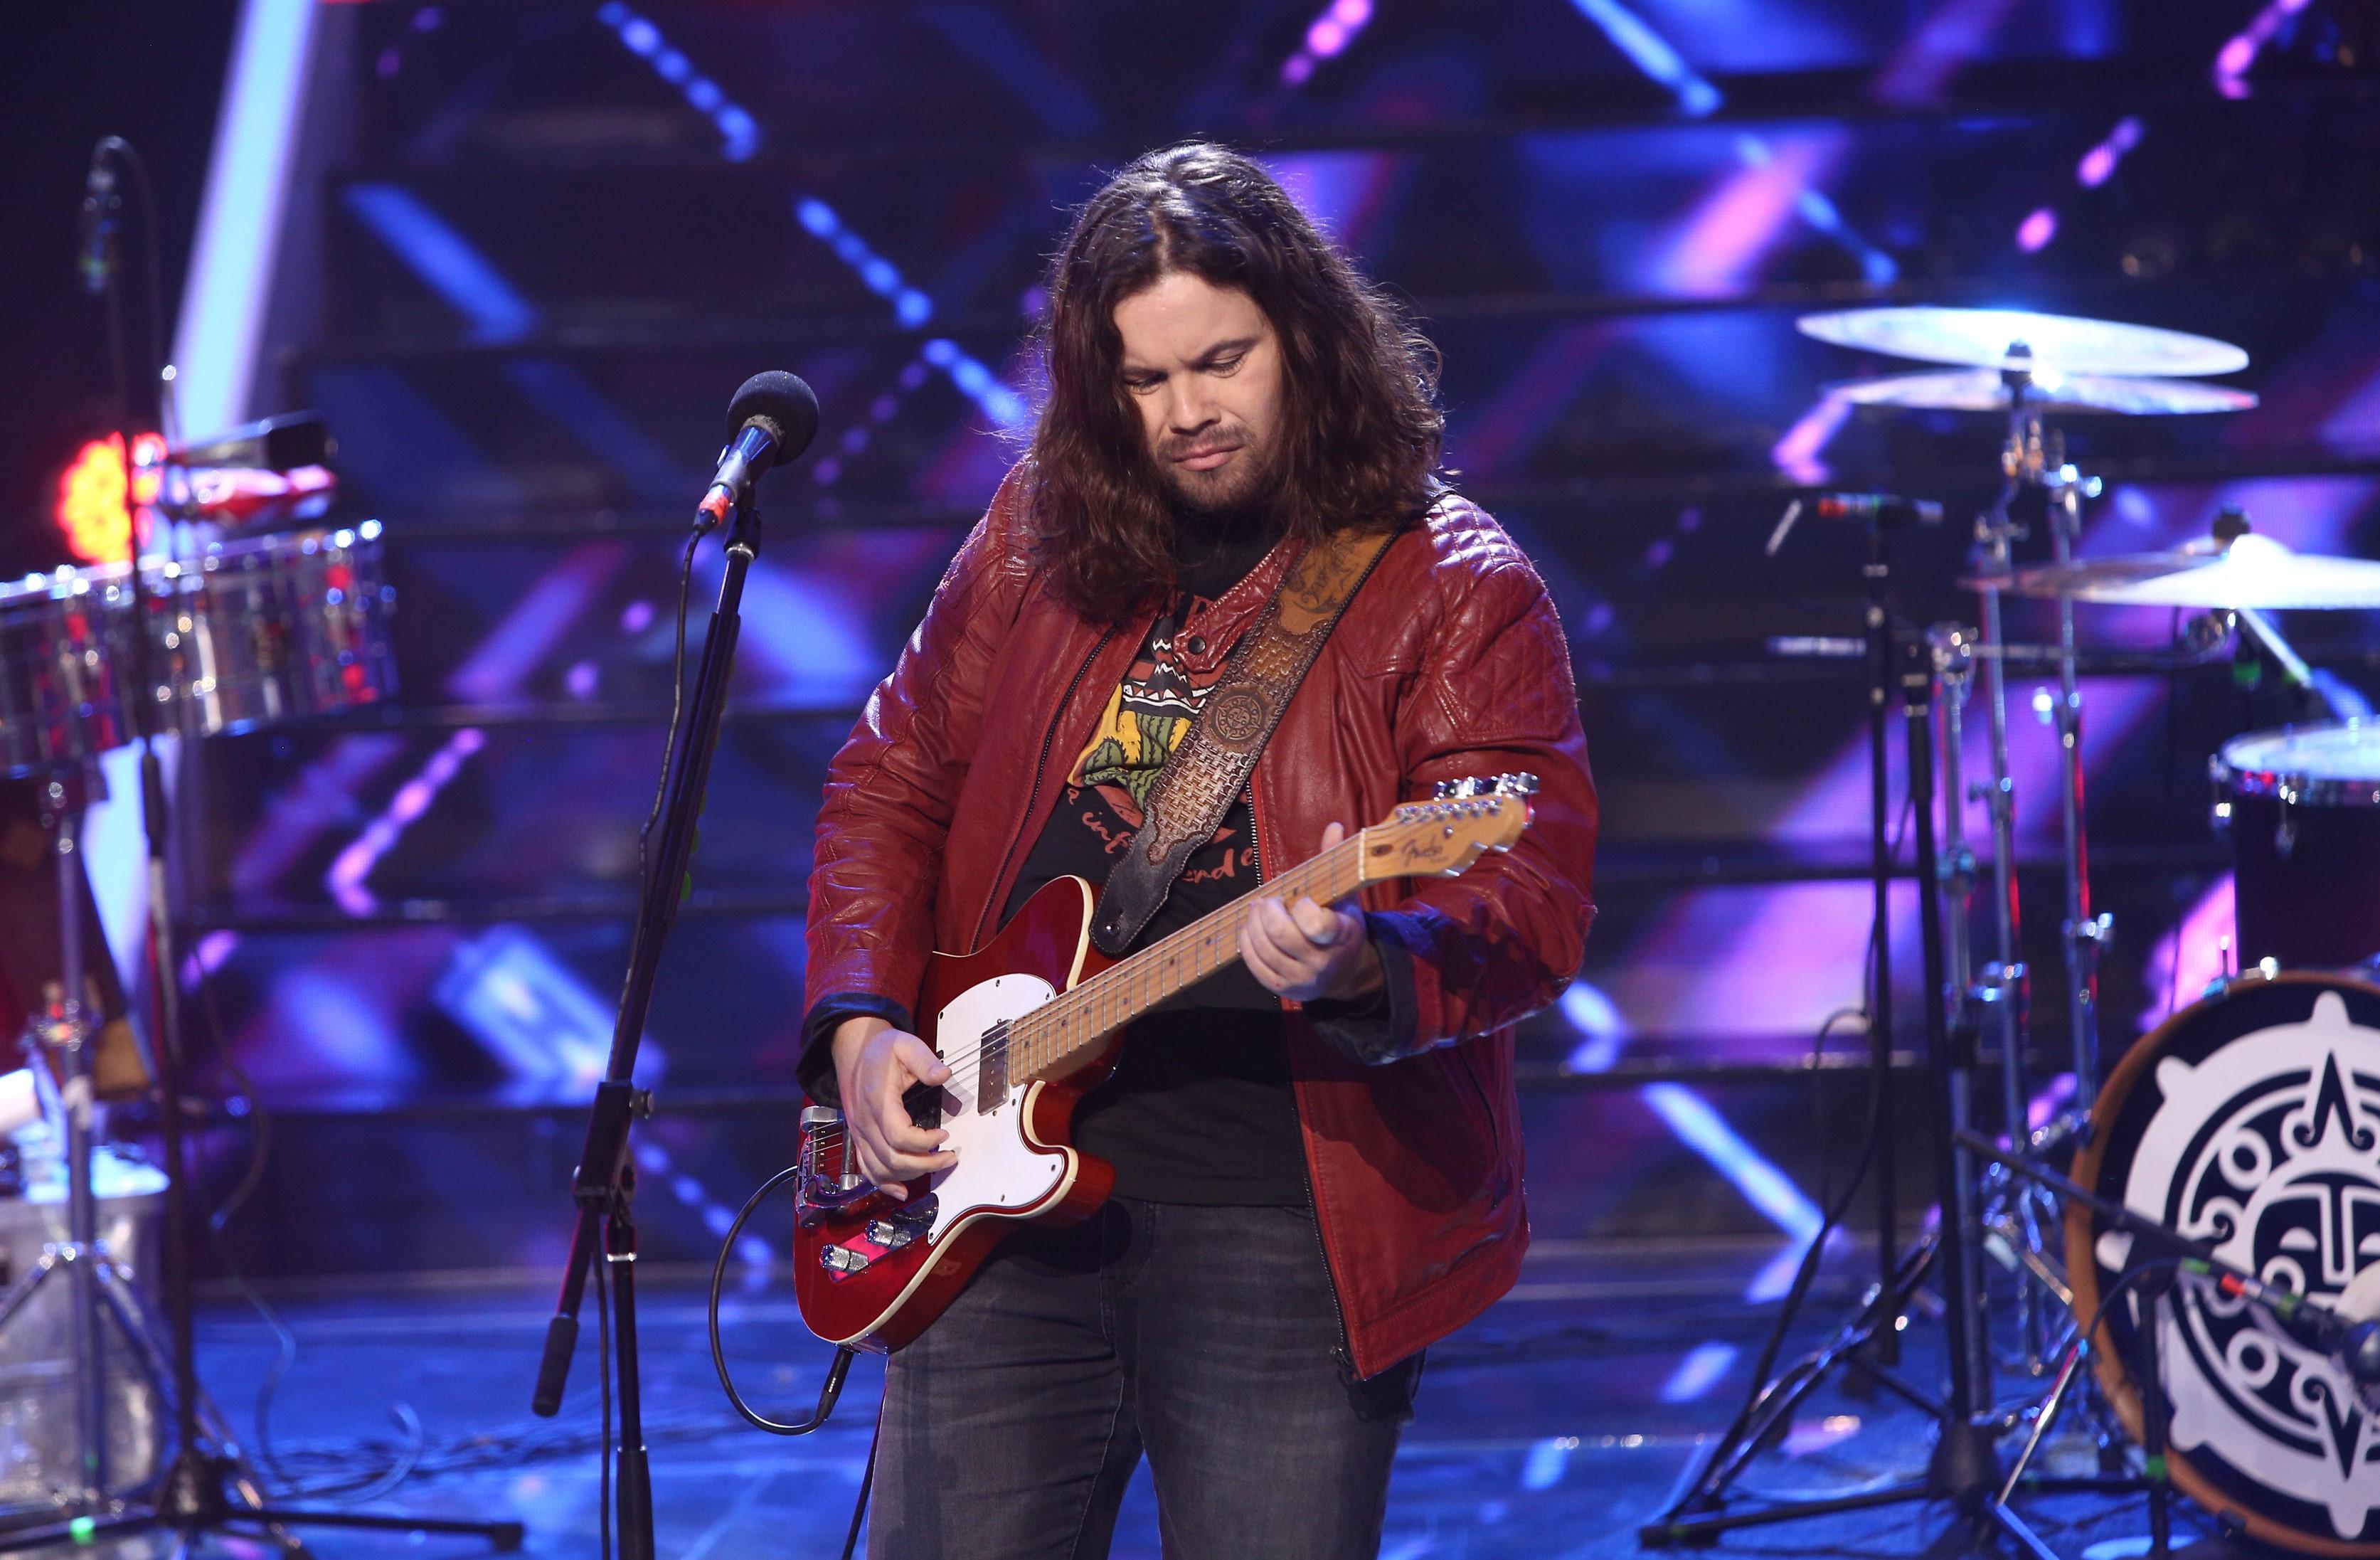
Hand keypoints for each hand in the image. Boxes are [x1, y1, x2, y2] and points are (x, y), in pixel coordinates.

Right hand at [830, 1016, 956, 1197]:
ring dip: (910, 1174)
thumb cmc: (882, 1050)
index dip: (925, 1142)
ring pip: (881, 1168)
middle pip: (892, 1158)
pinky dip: (883, 1184)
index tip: (945, 1134)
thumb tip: (944, 1075)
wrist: (853, 1051)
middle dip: (925, 1164)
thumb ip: (925, 1060)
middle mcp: (864, 1121)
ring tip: (937, 1165)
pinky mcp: (858, 1138)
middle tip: (950, 1157)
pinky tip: (901, 1191)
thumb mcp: (905, 1045)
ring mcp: (859, 1132)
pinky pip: (866, 1168)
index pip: (899, 1136)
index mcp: (877, 1100)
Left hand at [1239, 822, 1382, 1003]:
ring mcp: (1301, 979)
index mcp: (1341, 937)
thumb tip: (1333, 826)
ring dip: (1253, 922)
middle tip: (1269, 900)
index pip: (1315, 924)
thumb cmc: (1340, 925)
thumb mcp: (1344, 896)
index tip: (1301, 900)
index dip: (1302, 908)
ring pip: (1263, 948)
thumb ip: (1335, 862)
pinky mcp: (1282, 989)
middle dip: (1268, 911)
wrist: (1345, 972)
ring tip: (1258, 909)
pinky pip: (1254, 963)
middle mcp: (1321, 963)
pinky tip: (1252, 928)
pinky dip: (1247, 941)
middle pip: (1280, 935)